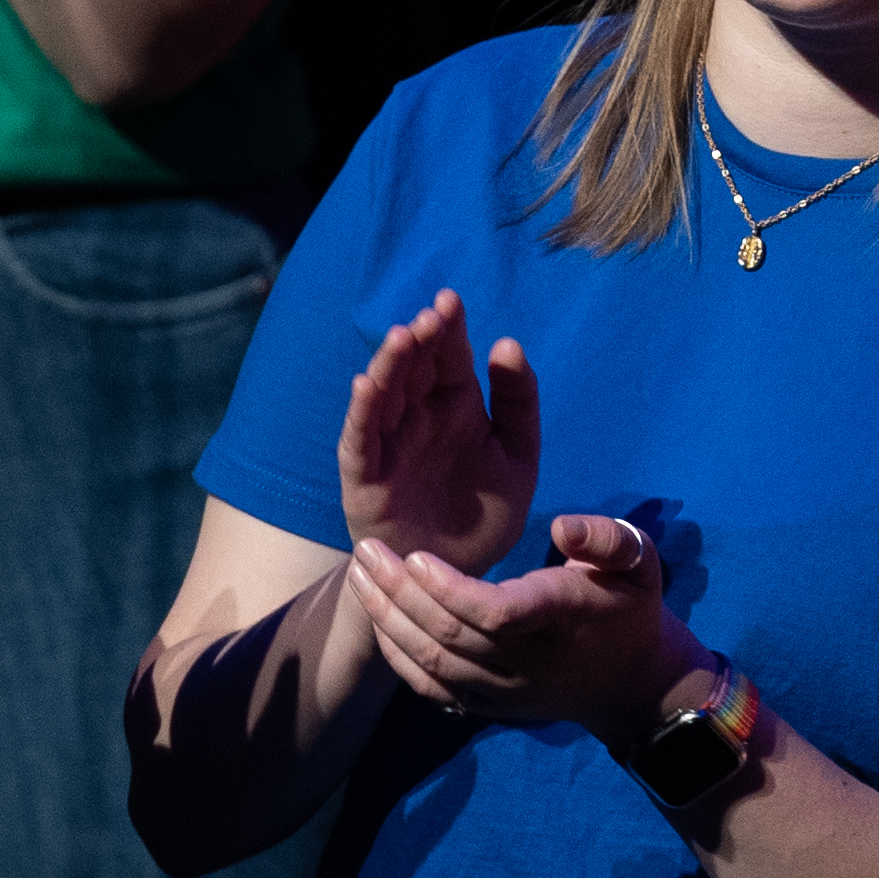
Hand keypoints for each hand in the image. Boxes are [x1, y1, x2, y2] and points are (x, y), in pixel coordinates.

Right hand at [333, 289, 536, 579]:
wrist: (460, 578)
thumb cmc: (486, 514)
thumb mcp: (518, 454)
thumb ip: (518, 402)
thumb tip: (507, 343)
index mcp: (455, 406)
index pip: (448, 356)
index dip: (448, 328)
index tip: (451, 300)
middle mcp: (418, 418)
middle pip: (414, 368)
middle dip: (421, 340)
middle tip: (432, 317)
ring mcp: (389, 445)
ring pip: (383, 396)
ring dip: (389, 366)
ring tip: (403, 338)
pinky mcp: (365, 477)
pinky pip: (360, 440)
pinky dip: (361, 412)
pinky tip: (366, 384)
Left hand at [348, 508, 702, 733]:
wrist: (632, 684)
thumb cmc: (630, 607)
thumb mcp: (639, 560)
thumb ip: (605, 538)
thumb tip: (562, 528)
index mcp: (560, 618)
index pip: (495, 614)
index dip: (449, 590)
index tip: (417, 556)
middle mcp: (525, 661)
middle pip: (449, 634)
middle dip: (399, 592)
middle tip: (367, 549)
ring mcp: (502, 688)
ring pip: (432, 661)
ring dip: (388, 619)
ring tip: (359, 575)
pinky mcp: (486, 704)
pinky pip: (431, 686)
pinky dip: (398, 657)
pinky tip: (376, 619)